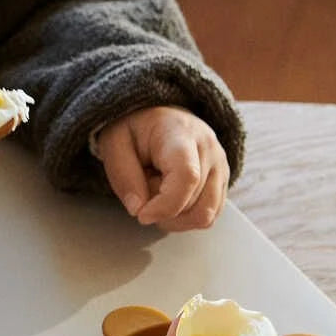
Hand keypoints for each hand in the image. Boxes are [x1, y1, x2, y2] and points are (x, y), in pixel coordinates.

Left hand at [95, 106, 229, 230]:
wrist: (158, 117)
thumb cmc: (135, 129)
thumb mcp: (114, 144)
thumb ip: (122, 176)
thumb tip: (138, 210)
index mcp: (180, 134)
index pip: (186, 177)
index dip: (165, 205)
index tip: (142, 215)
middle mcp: (209, 149)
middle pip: (193, 202)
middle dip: (161, 209)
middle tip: (143, 186)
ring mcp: (220, 167)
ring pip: (205, 215)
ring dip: (174, 217)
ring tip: (157, 192)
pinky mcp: (222, 182)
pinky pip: (209, 216)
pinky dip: (185, 218)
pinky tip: (171, 198)